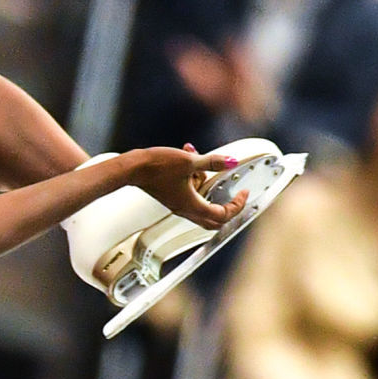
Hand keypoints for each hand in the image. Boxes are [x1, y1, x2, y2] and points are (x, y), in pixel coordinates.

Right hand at [127, 145, 246, 231]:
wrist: (133, 168)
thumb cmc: (156, 167)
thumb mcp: (189, 161)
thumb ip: (213, 161)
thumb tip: (232, 161)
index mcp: (191, 205)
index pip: (222, 214)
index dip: (237, 205)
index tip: (244, 193)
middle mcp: (185, 209)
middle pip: (212, 221)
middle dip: (227, 210)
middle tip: (236, 197)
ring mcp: (178, 204)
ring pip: (202, 205)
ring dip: (208, 186)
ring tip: (202, 163)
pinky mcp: (172, 196)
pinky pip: (192, 193)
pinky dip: (196, 179)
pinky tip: (190, 157)